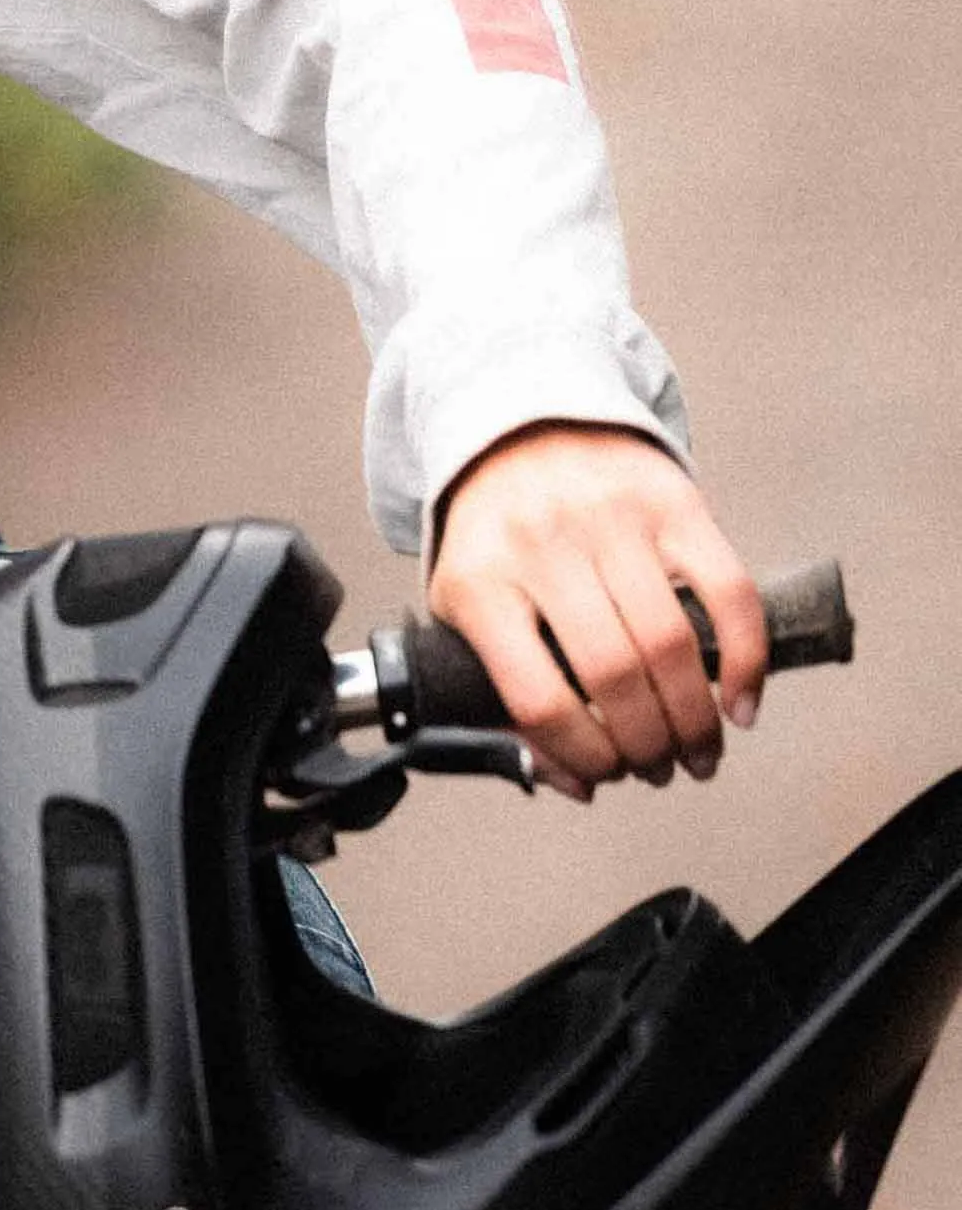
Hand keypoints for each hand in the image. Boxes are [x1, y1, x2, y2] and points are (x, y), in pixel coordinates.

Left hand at [428, 425, 767, 801]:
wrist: (521, 426)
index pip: (536, 697)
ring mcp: (611, 520)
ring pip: (670, 642)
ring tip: (701, 751)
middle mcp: (544, 547)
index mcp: (479, 585)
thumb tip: (571, 783)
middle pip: (613, 675)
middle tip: (663, 771)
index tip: (605, 778)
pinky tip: (741, 702)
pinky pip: (726, 590)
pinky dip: (745, 656)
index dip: (581, 755)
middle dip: (648, 744)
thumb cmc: (495, 539)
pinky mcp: (673, 501)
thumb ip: (498, 692)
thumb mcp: (464, 607)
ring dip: (696, 717)